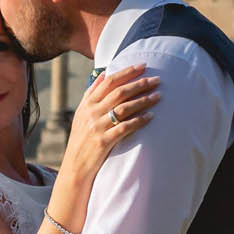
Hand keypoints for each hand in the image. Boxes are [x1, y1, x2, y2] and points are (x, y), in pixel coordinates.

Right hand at [59, 64, 159, 188]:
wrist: (75, 167)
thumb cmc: (81, 140)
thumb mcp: (81, 114)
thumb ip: (91, 94)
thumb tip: (104, 74)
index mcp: (87, 104)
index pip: (108, 82)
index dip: (127, 72)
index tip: (143, 66)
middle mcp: (91, 113)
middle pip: (119, 92)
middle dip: (139, 84)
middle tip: (156, 80)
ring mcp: (97, 127)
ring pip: (124, 108)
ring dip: (143, 100)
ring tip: (158, 96)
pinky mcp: (103, 142)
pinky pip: (125, 127)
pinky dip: (139, 121)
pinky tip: (150, 117)